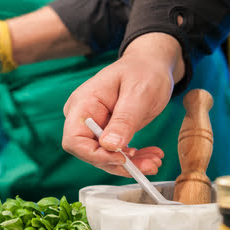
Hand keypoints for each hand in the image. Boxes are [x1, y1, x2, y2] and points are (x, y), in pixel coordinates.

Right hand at [62, 32, 184, 176]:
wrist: (151, 64)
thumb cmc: (143, 70)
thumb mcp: (138, 93)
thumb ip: (123, 120)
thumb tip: (109, 146)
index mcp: (84, 103)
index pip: (74, 140)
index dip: (95, 155)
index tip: (122, 158)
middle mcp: (85, 117)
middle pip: (90, 153)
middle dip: (119, 163)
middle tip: (150, 165)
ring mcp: (96, 126)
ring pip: (105, 156)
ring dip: (130, 164)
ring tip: (155, 161)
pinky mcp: (108, 132)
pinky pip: (115, 152)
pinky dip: (134, 158)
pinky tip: (150, 155)